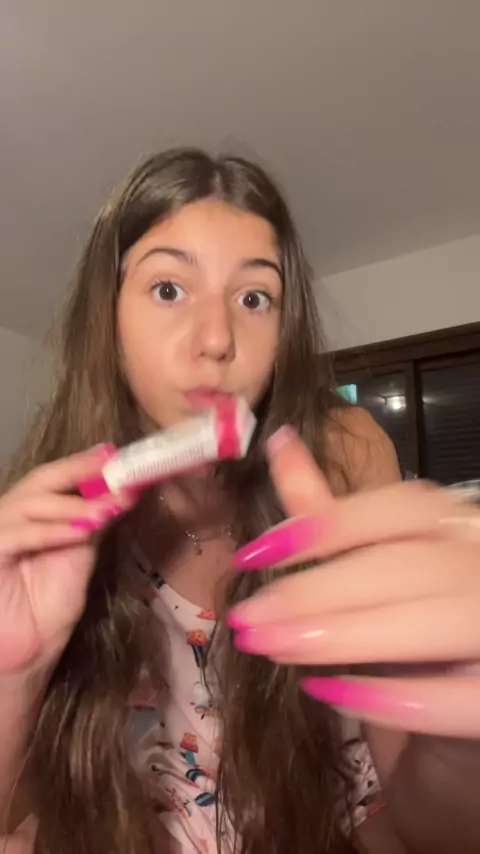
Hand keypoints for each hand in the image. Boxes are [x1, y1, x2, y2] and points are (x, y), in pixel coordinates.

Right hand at [0, 446, 133, 677]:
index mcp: (29, 514)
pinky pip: (19, 535)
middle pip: (40, 482)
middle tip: (114, 465)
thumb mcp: (80, 555)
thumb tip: (122, 490)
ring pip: (31, 504)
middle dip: (78, 471)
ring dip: (75, 504)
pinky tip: (84, 530)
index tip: (115, 454)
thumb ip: (92, 522)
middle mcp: (8, 517)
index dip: (82, 464)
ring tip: (111, 506)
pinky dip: (52, 531)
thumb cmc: (48, 608)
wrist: (26, 654)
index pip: (53, 479)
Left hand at [228, 427, 479, 737]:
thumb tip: (279, 440)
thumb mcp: (373, 563)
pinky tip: (330, 694)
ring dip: (345, 635)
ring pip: (435, 619)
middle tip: (246, 617)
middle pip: (407, 565)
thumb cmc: (413, 623)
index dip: (328, 523)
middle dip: (318, 590)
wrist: (465, 697)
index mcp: (459, 525)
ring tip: (271, 647)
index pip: (404, 507)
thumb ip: (330, 510)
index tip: (255, 552)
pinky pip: (463, 695)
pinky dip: (395, 698)